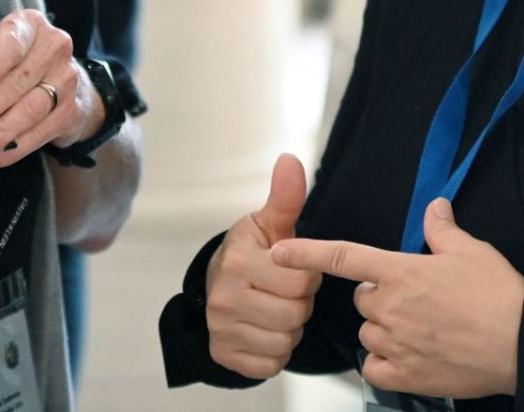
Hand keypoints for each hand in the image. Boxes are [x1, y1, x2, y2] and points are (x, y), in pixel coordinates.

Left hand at [0, 9, 93, 168]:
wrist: (68, 83)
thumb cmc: (16, 63)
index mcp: (31, 25)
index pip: (14, 42)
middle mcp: (55, 46)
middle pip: (20, 79)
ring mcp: (68, 78)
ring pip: (32, 108)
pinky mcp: (73, 110)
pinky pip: (41, 132)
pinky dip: (15, 148)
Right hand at [205, 154, 321, 379]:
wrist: (216, 284)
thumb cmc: (252, 252)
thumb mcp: (269, 223)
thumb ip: (285, 197)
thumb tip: (289, 159)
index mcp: (238, 261)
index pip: (302, 281)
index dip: (307, 276)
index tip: (290, 268)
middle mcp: (224, 296)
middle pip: (296, 314)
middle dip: (299, 304)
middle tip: (283, 291)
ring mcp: (221, 328)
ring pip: (286, 341)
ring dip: (289, 329)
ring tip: (275, 308)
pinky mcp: (224, 354)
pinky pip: (272, 364)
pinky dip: (275, 352)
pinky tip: (264, 329)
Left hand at [271, 198, 523, 398]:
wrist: (522, 343)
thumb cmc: (499, 295)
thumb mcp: (472, 250)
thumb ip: (443, 230)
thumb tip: (435, 207)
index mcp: (401, 272)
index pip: (343, 257)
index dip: (306, 253)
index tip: (278, 251)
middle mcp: (390, 307)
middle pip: (362, 299)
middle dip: (380, 297)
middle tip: (416, 299)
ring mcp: (396, 344)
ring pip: (369, 334)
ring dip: (385, 330)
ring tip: (422, 328)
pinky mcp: (406, 375)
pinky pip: (375, 368)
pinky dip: (386, 363)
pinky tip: (410, 356)